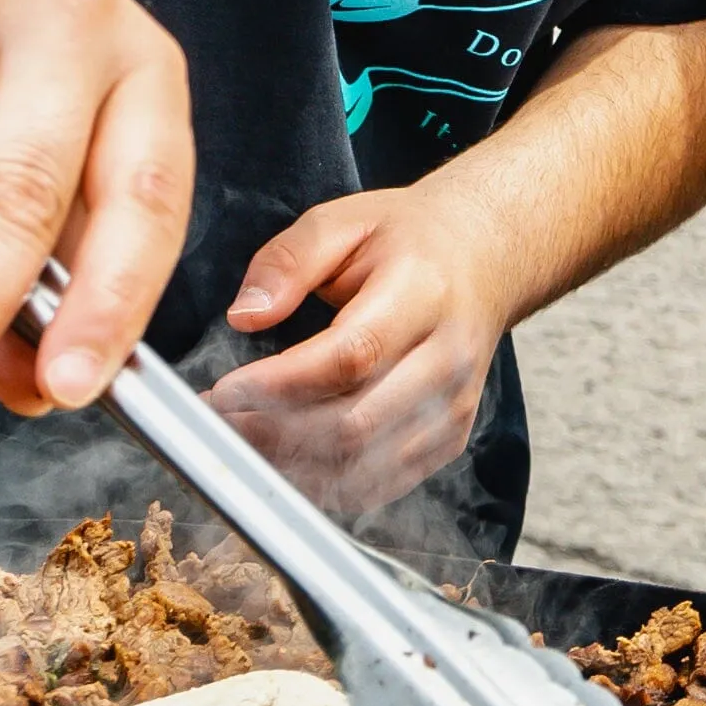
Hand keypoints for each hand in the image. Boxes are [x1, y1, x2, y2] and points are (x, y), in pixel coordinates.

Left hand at [208, 182, 515, 515]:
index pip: (352, 355)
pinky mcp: (451, 435)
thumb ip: (289, 260)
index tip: (224, 391)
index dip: (281, 384)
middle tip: (220, 423)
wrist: (485, 259)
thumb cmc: (408, 239)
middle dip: (274, 434)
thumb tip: (244, 317)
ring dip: (293, 467)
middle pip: (356, 422)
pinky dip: (327, 485)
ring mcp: (455, 402)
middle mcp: (449, 354)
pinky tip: (289, 461)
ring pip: (365, 464)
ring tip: (245, 444)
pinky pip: (383, 483)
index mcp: (424, 292)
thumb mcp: (344, 220)